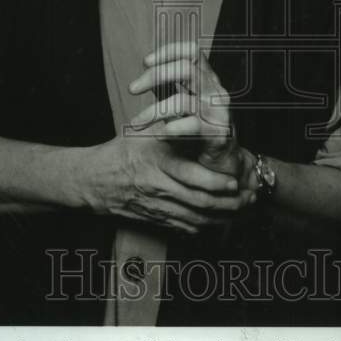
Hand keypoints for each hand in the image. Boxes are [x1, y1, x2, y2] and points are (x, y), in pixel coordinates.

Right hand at [83, 135, 255, 235]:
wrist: (92, 181)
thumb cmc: (120, 151)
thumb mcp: (142, 131)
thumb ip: (169, 123)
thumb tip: (195, 112)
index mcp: (157, 164)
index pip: (192, 178)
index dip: (216, 182)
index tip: (234, 181)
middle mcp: (158, 189)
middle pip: (200, 203)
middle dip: (227, 204)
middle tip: (247, 199)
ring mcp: (157, 207)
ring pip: (195, 219)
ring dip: (221, 218)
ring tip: (240, 211)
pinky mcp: (155, 219)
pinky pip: (184, 228)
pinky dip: (204, 226)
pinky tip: (219, 222)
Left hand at [128, 40, 241, 176]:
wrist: (223, 162)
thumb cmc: (199, 130)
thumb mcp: (181, 104)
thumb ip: (168, 87)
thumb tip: (146, 71)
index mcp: (208, 80)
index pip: (192, 52)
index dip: (169, 51)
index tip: (146, 62)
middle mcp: (215, 92)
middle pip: (186, 69)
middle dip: (155, 76)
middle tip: (132, 89)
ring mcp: (219, 113)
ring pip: (183, 101)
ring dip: (153, 111)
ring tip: (136, 123)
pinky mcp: (219, 135)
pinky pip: (193, 127)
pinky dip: (172, 129)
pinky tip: (160, 135)